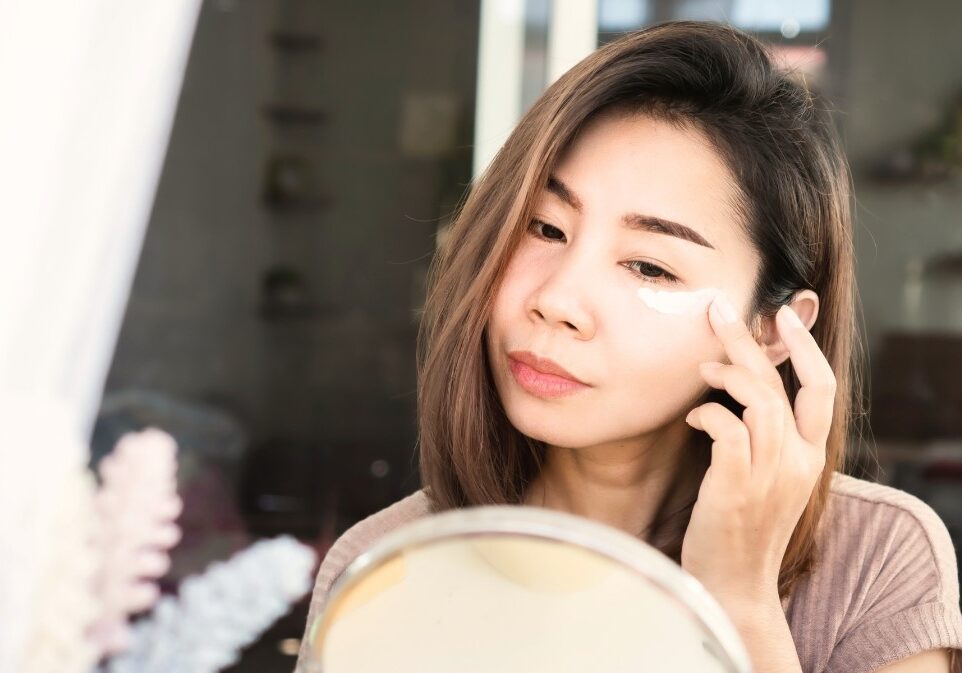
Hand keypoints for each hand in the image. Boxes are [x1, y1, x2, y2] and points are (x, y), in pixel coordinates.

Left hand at [680, 292, 835, 607]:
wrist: (734, 585)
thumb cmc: (741, 527)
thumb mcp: (766, 479)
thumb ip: (762, 438)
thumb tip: (738, 389)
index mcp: (809, 457)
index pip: (823, 389)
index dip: (806, 348)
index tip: (782, 316)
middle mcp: (797, 462)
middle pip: (782, 384)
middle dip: (750, 341)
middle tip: (719, 312)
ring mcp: (769, 475)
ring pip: (759, 400)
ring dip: (727, 375)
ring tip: (703, 370)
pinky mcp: (737, 486)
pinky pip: (727, 429)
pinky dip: (708, 414)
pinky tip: (693, 418)